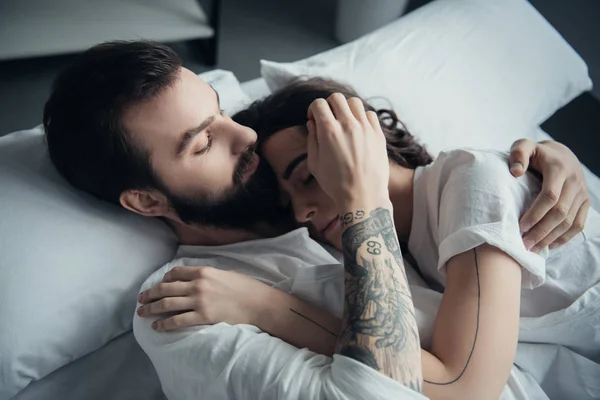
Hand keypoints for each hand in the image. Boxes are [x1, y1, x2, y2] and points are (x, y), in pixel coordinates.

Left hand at [137, 266, 273, 330]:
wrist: (259, 304)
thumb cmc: (247, 289)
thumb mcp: (226, 274)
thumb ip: (209, 277)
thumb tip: (198, 281)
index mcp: (204, 271)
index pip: (176, 273)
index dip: (164, 279)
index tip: (159, 284)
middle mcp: (197, 285)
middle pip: (166, 288)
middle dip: (150, 294)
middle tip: (141, 299)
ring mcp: (199, 301)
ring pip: (166, 304)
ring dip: (151, 309)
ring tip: (142, 313)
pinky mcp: (202, 317)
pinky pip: (177, 321)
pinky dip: (164, 324)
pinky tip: (157, 327)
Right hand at [306, 93, 389, 210]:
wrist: (363, 196)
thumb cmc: (336, 183)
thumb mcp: (314, 164)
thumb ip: (312, 139)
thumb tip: (312, 123)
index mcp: (329, 131)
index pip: (319, 104)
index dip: (313, 109)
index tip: (314, 119)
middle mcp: (348, 125)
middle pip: (337, 98)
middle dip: (329, 105)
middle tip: (328, 118)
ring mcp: (366, 128)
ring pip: (355, 103)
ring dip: (346, 108)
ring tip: (344, 122)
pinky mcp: (378, 134)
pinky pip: (370, 114)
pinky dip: (362, 117)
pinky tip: (358, 129)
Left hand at [508, 139, 589, 251]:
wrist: (561, 154)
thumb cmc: (536, 153)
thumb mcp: (524, 146)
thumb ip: (518, 153)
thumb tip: (515, 172)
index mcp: (559, 168)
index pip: (549, 196)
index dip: (535, 214)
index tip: (519, 227)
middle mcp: (574, 181)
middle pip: (560, 213)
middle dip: (541, 231)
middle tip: (524, 244)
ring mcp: (582, 193)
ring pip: (570, 222)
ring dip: (551, 237)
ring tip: (533, 248)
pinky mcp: (585, 202)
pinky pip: (579, 224)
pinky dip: (565, 237)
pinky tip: (550, 245)